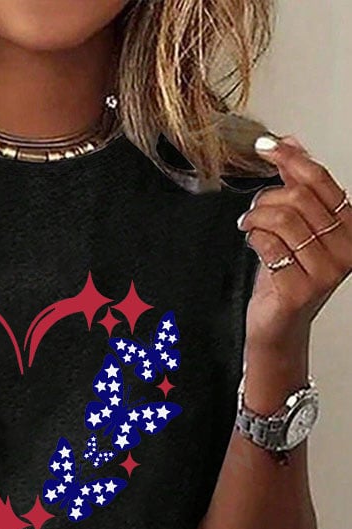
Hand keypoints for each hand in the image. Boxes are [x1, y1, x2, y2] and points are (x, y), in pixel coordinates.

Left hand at [237, 133, 351, 353]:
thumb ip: (296, 185)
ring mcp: (327, 270)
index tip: (265, 146)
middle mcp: (346, 248)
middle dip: (266, 199)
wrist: (278, 325)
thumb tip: (292, 142)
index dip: (291, 158)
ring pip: (283, 218)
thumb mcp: (295, 226)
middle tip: (253, 212)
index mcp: (350, 226)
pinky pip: (270, 245)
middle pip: (298, 198)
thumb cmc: (287, 276)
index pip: (321, 180)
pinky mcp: (301, 288)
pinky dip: (254, 239)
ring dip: (256, 218)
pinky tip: (253, 244)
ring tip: (249, 226)